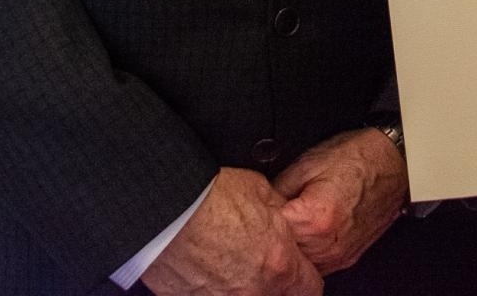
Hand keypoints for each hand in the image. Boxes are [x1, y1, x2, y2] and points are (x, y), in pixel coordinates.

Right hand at [141, 168, 321, 295]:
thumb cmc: (210, 196)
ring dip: (241, 287)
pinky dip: (211, 288)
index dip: (305, 276)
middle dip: (273, 284)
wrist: (165, 207)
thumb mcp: (261, 191)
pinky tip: (203, 269)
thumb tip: (284, 218)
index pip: (311, 289)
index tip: (298, 269)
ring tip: (227, 263)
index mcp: (280, 264)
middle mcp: (255, 292)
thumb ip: (279, 216)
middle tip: (258, 261)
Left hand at [272, 128, 407, 273]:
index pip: (270, 234)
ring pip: (300, 266)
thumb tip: (261, 206)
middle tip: (269, 218)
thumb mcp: (306, 164)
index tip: (258, 210)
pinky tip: (305, 233)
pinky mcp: (348, 258)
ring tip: (289, 225)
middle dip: (274, 238)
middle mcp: (328, 245)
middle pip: (284, 255)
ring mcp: (339, 256)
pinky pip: (318, 265)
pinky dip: (307, 253)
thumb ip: (277, 190)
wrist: (393, 162)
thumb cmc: (356, 158)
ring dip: (291, 249)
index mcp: (315, 221)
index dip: (260, 220)